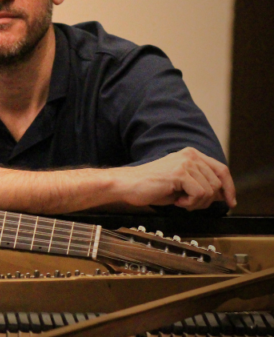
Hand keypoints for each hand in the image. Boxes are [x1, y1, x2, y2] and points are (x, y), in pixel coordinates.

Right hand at [112, 148, 235, 210]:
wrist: (128, 185)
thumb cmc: (151, 186)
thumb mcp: (182, 185)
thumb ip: (201, 184)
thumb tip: (223, 194)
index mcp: (191, 154)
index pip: (221, 169)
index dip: (229, 187)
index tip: (230, 201)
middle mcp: (190, 155)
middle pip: (218, 182)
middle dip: (208, 200)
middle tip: (189, 204)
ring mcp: (185, 162)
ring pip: (210, 190)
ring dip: (197, 203)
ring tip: (180, 201)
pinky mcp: (180, 173)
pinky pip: (200, 194)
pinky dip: (190, 203)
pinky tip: (177, 201)